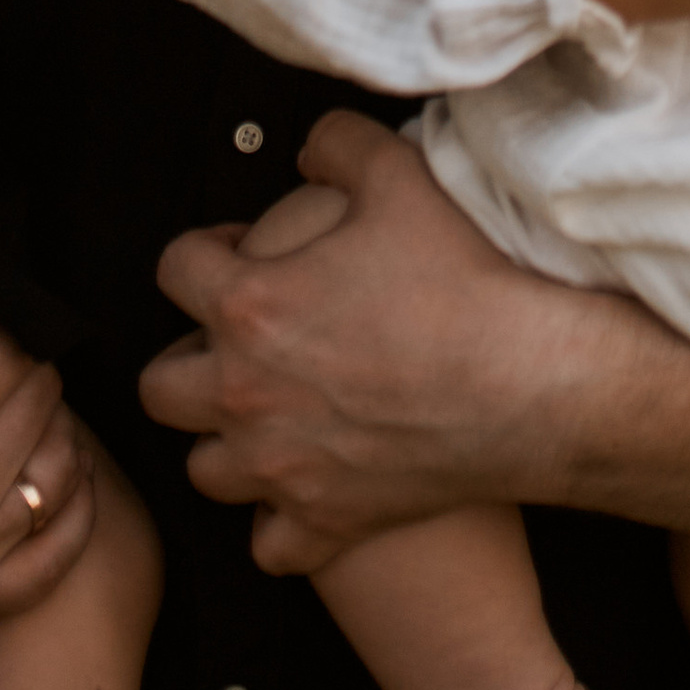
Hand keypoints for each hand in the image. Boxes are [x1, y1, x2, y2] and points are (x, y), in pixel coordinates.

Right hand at [0, 330, 94, 628]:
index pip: (11, 349)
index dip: (1, 331)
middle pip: (40, 398)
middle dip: (25, 374)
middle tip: (3, 371)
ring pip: (62, 464)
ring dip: (52, 430)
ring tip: (29, 415)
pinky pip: (57, 556)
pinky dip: (76, 512)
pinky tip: (66, 477)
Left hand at [142, 111, 599, 567]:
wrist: (529, 383)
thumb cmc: (463, 280)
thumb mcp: (399, 173)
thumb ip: (336, 143)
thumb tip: (308, 148)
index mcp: (250, 306)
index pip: (173, 269)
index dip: (204, 251)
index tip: (240, 252)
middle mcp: (245, 395)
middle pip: (160, 386)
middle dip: (189, 357)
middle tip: (242, 340)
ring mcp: (281, 470)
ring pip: (203, 470)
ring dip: (225, 441)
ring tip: (270, 415)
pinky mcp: (325, 523)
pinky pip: (268, 546)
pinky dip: (279, 522)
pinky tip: (311, 487)